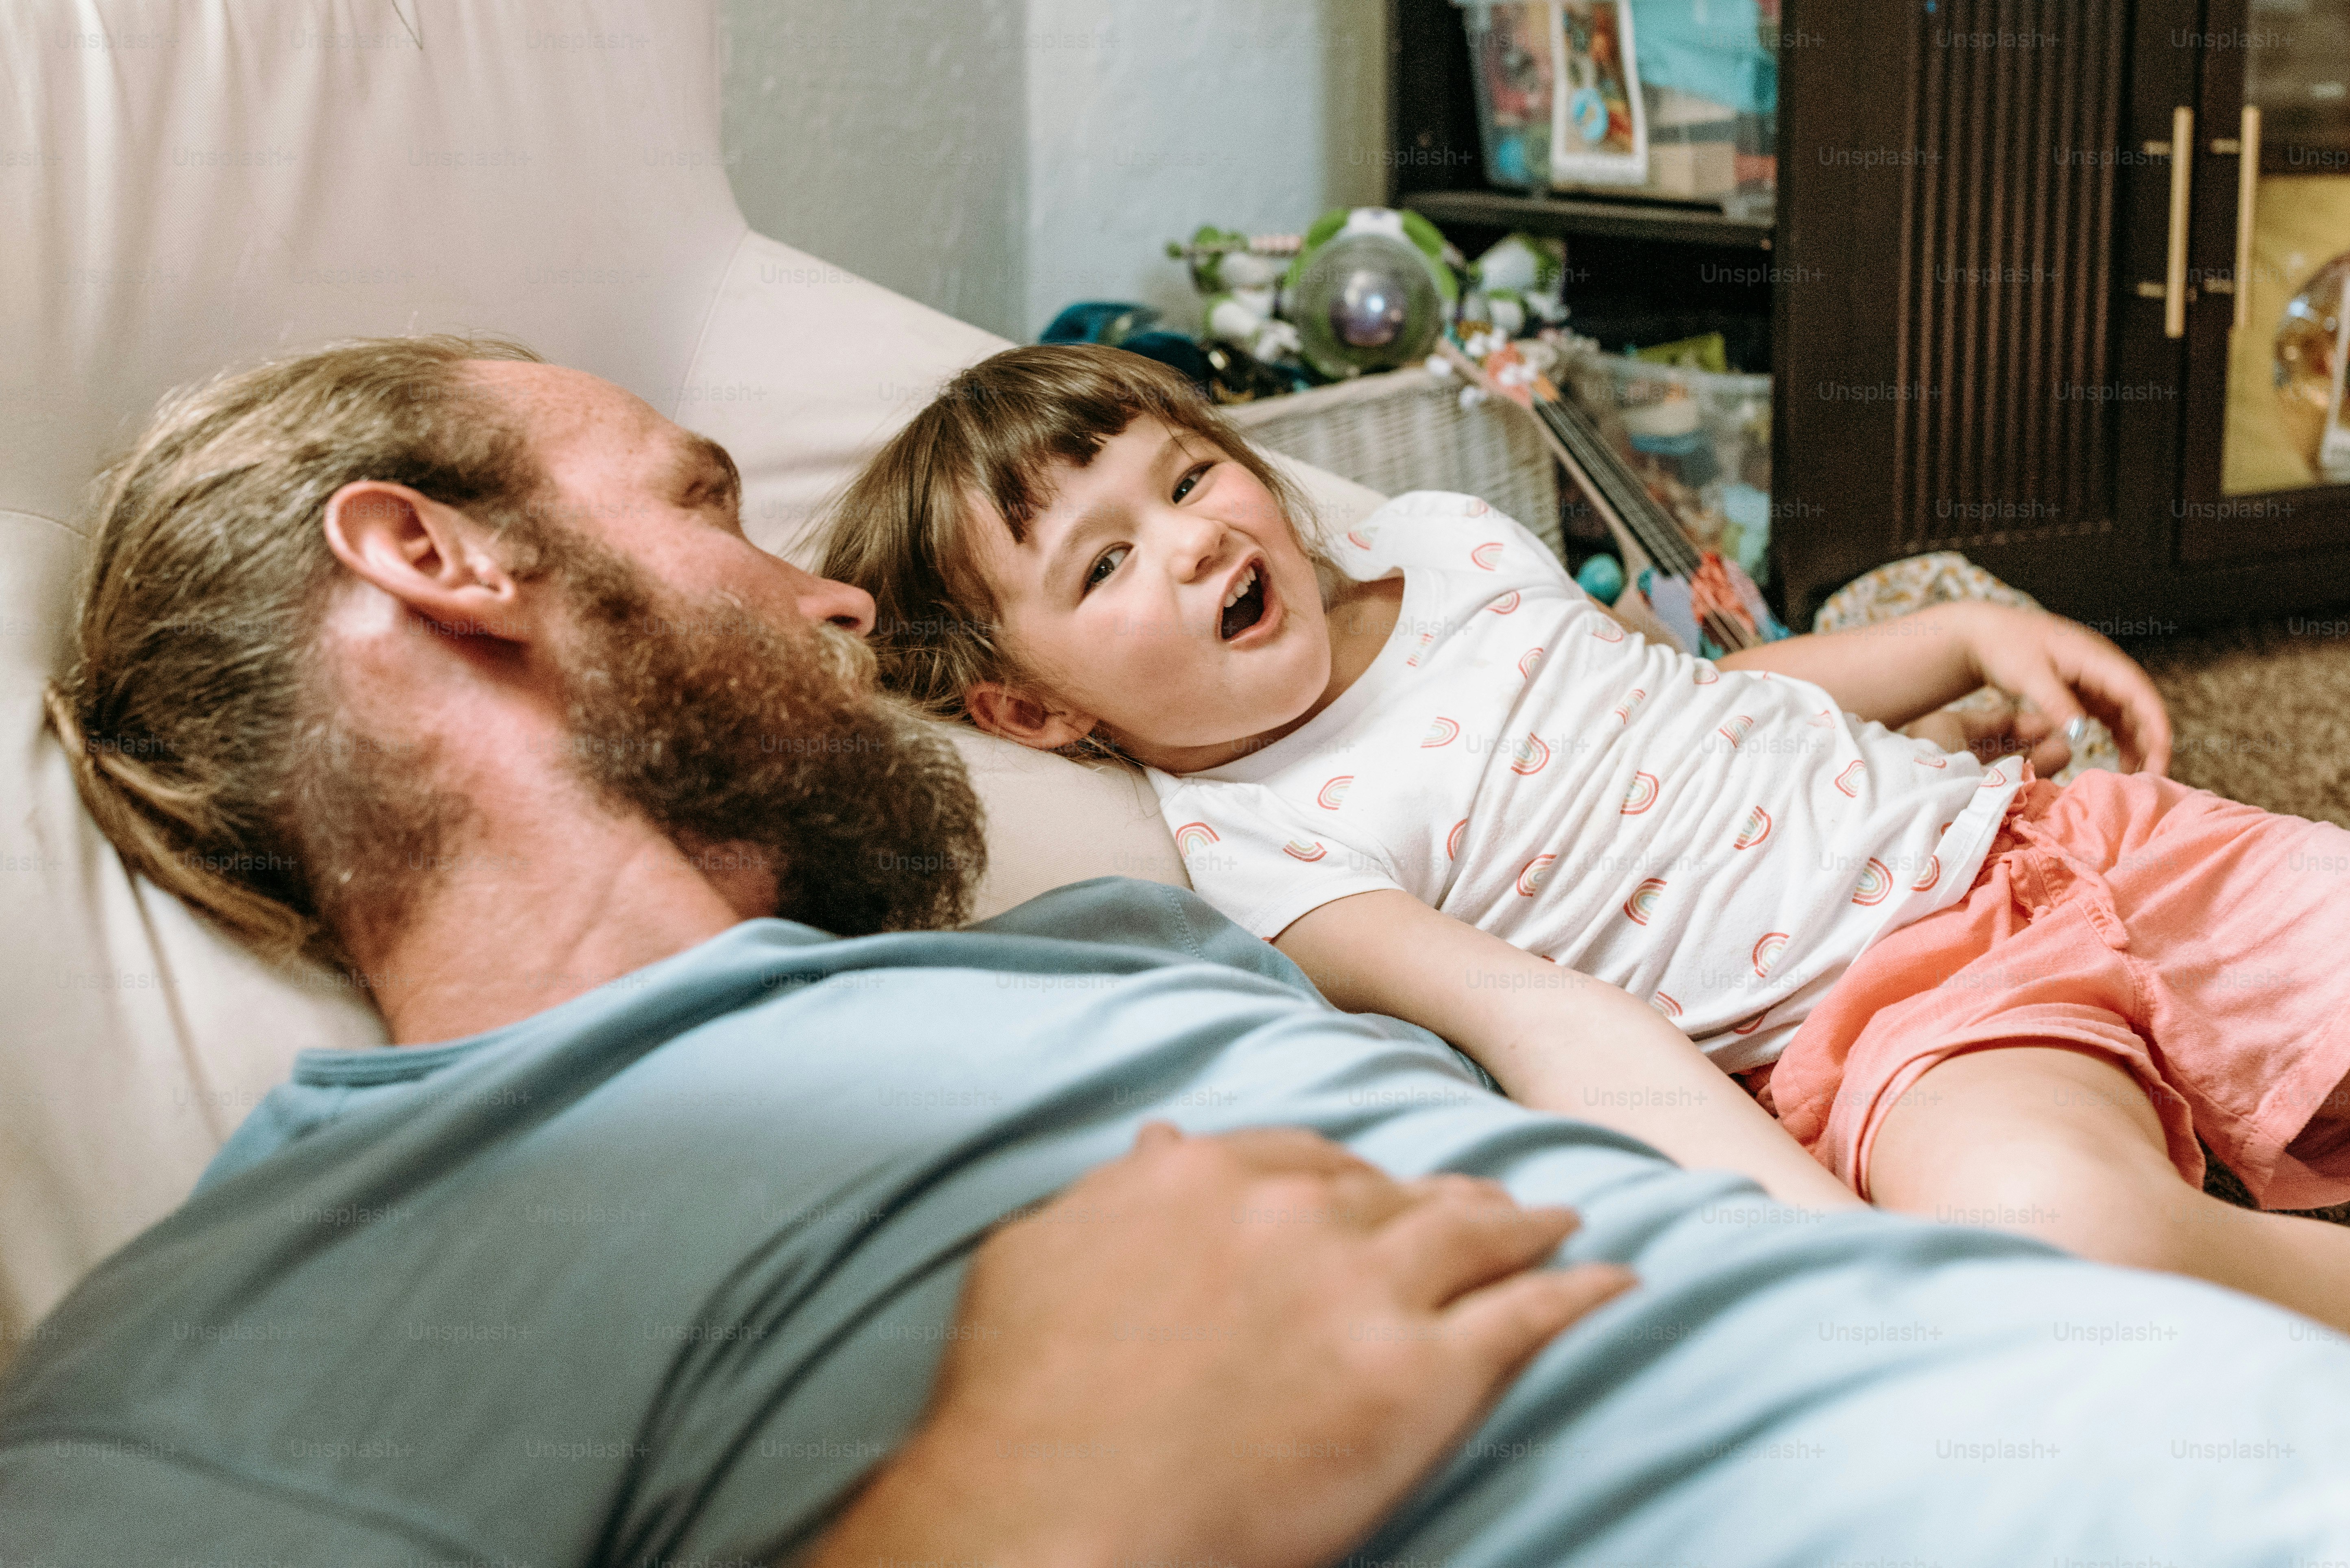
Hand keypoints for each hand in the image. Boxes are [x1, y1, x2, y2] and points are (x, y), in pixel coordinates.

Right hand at [805, 1123, 1633, 1567]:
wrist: (1055, 1515)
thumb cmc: (1022, 1402)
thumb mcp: (1039, 1255)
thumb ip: (1114, 1192)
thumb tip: (1160, 1141)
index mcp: (1208, 1175)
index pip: (1309, 1157)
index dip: (1351, 1179)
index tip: (1374, 1196)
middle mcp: (1298, 1211)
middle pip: (1395, 1192)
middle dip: (1442, 1199)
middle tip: (1486, 1210)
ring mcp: (1368, 1288)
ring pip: (1475, 1234)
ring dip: (1523, 1224)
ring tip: (1555, 1225)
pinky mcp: (1425, 1376)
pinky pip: (1531, 1314)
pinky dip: (1582, 1292)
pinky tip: (1615, 1280)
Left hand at [1958, 604, 2171, 775]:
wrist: (1987, 634)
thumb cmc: (2006, 646)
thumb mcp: (2028, 674)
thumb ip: (2055, 702)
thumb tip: (2080, 733)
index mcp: (2098, 658)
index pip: (2140, 695)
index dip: (2156, 729)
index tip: (2159, 761)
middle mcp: (2106, 668)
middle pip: (2142, 708)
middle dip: (2152, 744)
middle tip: (2152, 783)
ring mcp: (2098, 680)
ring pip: (2131, 716)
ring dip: (2139, 745)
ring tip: (2137, 780)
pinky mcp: (2087, 692)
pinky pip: (2113, 719)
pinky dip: (2120, 741)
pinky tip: (2121, 767)